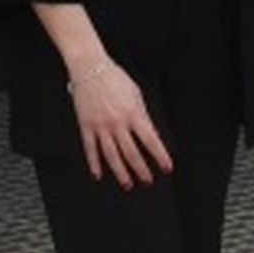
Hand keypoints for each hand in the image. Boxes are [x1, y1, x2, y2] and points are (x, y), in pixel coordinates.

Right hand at [66, 58, 172, 188]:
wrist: (90, 68)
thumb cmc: (115, 78)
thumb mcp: (136, 94)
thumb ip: (143, 115)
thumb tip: (151, 134)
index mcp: (133, 113)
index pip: (151, 140)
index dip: (160, 156)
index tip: (167, 167)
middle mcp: (117, 122)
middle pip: (131, 152)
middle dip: (141, 169)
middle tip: (148, 181)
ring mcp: (100, 126)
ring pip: (111, 156)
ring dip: (120, 172)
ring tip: (127, 184)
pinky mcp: (86, 126)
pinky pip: (91, 149)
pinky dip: (94, 164)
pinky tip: (98, 175)